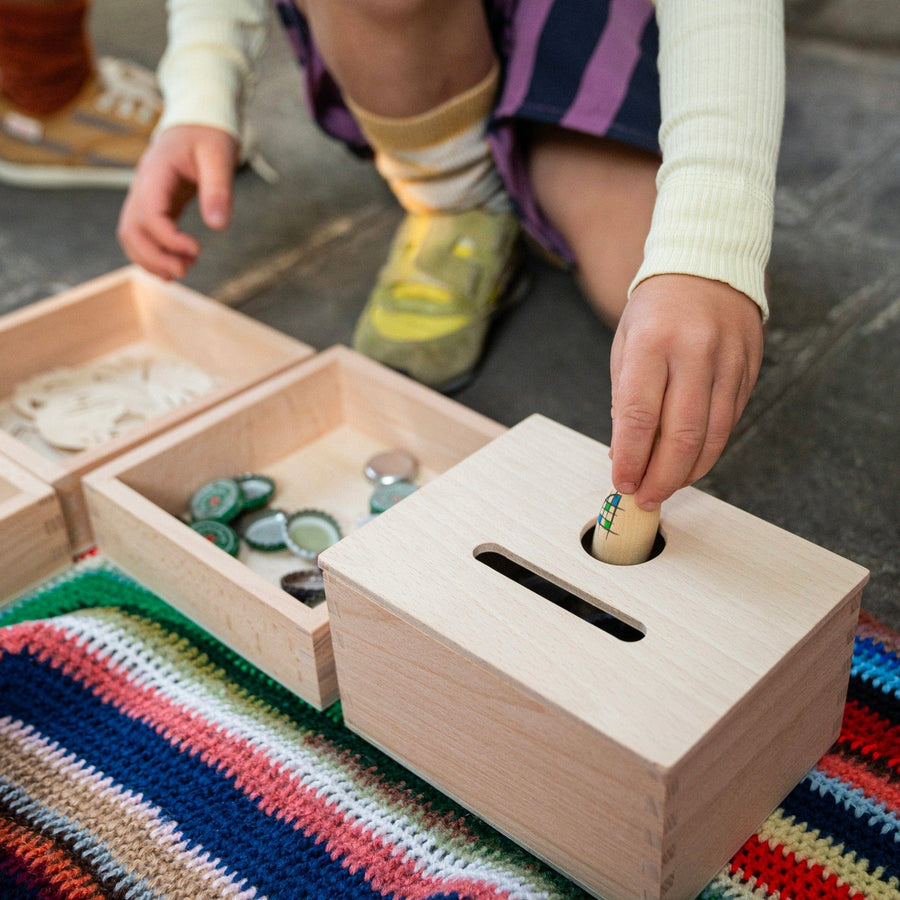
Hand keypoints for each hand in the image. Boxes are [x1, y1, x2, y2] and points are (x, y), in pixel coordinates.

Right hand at [117, 125, 239, 279]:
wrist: (197, 121)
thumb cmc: (208, 134)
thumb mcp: (219, 155)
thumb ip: (218, 189)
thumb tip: (218, 226)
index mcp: (156, 172)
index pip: (149, 212)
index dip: (168, 238)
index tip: (197, 249)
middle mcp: (143, 186)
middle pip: (131, 230)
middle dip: (154, 257)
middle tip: (185, 270)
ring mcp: (145, 197)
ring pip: (131, 236)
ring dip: (152, 260)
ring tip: (184, 270)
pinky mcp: (155, 206)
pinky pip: (144, 235)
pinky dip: (155, 254)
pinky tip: (179, 263)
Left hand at [609, 274, 763, 509]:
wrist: (706, 266)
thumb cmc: (656, 309)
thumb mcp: (625, 344)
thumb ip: (624, 399)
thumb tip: (624, 454)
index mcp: (652, 342)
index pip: (637, 415)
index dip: (630, 458)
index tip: (622, 483)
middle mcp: (694, 352)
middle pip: (681, 435)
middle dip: (661, 477)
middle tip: (645, 497)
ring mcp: (728, 361)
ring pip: (712, 436)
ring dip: (688, 472)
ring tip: (666, 487)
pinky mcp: (750, 370)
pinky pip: (729, 423)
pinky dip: (709, 451)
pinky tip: (690, 463)